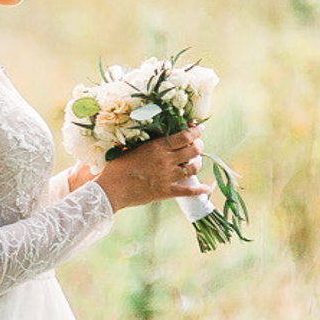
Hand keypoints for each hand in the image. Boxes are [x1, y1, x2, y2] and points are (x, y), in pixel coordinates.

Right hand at [94, 128, 209, 213]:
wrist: (112, 189)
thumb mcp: (132, 148)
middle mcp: (166, 160)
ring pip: (193, 168)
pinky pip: (189, 191)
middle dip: (199, 146)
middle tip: (198, 145)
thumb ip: (148, 143)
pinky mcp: (167, 191)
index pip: (184, 136)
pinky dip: (200, 190)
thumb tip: (158, 136)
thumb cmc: (117, 167)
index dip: (196, 131)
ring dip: (197, 163)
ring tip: (195, 162)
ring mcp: (168, 177)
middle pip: (193, 150)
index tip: (200, 128)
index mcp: (157, 146)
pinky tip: (207, 189)